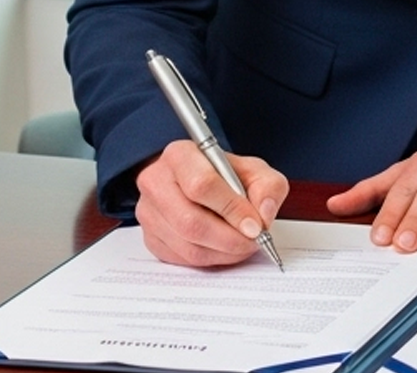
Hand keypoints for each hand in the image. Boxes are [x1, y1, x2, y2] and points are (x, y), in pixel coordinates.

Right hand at [133, 141, 289, 267]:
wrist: (201, 184)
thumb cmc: (225, 176)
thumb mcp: (254, 170)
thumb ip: (268, 187)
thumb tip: (263, 214)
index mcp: (180, 156)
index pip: (202, 185)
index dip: (232, 209)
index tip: (255, 225)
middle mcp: (156, 182)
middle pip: (190, 222)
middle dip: (229, 239)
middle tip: (252, 242)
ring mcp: (148, 212)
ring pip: (187, 245)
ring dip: (222, 253)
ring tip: (242, 245)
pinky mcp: (150, 237)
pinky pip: (182, 259)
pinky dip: (209, 260)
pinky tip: (223, 249)